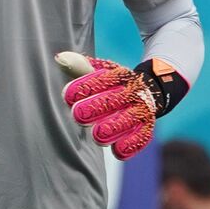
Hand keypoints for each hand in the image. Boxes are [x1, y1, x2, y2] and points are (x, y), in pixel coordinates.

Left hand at [56, 53, 186, 159]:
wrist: (149, 92)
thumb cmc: (113, 86)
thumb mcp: (100, 73)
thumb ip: (79, 68)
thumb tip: (60, 58)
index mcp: (120, 76)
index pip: (102, 79)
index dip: (85, 87)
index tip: (68, 94)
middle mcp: (132, 92)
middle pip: (114, 100)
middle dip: (96, 107)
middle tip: (78, 114)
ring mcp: (140, 110)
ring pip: (128, 120)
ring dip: (113, 128)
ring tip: (98, 135)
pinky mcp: (146, 128)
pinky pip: (141, 137)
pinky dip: (131, 144)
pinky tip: (119, 150)